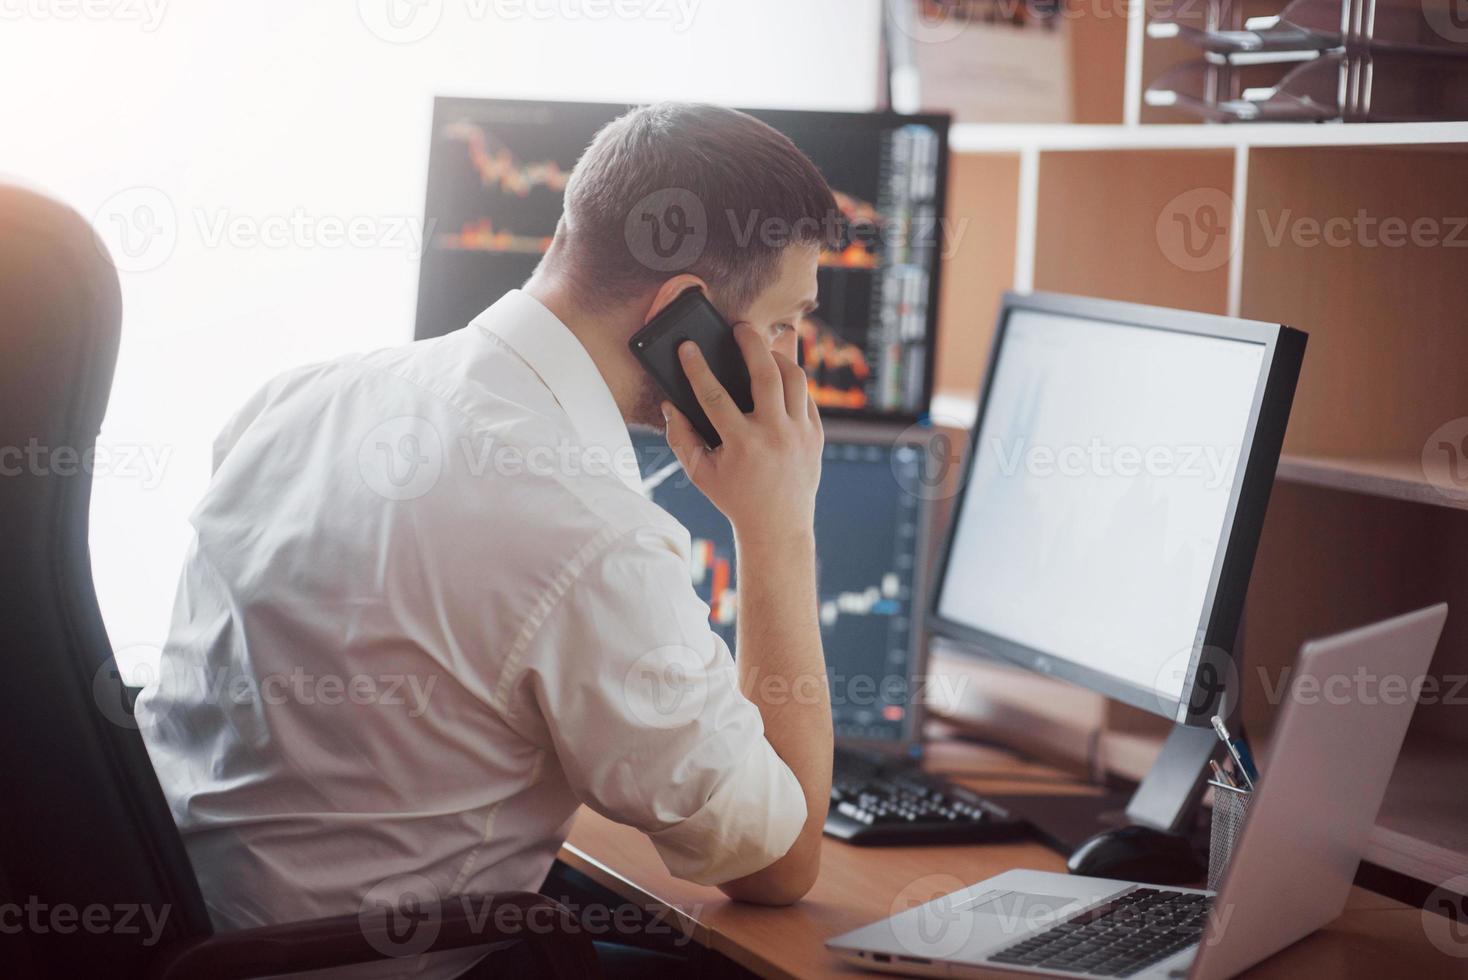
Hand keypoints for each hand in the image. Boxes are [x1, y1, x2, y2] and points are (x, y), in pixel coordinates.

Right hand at [663, 322, 822, 539]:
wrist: (778, 524)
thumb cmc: (734, 497)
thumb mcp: (700, 473)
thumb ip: (681, 439)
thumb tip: (669, 405)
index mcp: (742, 445)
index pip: (714, 396)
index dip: (697, 368)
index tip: (686, 347)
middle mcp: (774, 435)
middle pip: (766, 375)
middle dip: (751, 343)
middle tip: (740, 328)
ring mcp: (800, 434)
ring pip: (794, 378)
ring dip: (777, 357)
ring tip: (762, 348)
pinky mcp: (816, 434)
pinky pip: (806, 395)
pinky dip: (791, 380)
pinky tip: (778, 374)